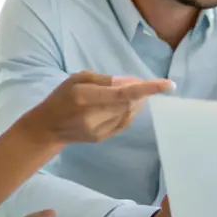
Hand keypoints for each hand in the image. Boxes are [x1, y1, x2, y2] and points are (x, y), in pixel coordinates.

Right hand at [20, 71, 172, 144]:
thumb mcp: (77, 78)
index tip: (169, 85)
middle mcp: (94, 116)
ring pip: (130, 113)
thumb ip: (105, 80)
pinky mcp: (102, 138)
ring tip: (127, 93)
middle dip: (140, 92)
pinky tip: (124, 105)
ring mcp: (99, 130)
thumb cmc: (61, 97)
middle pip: (130, 103)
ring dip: (136, 101)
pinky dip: (130, 111)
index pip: (123, 94)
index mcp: (86, 98)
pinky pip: (125, 122)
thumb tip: (131, 82)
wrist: (48, 127)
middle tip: (136, 82)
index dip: (147, 89)